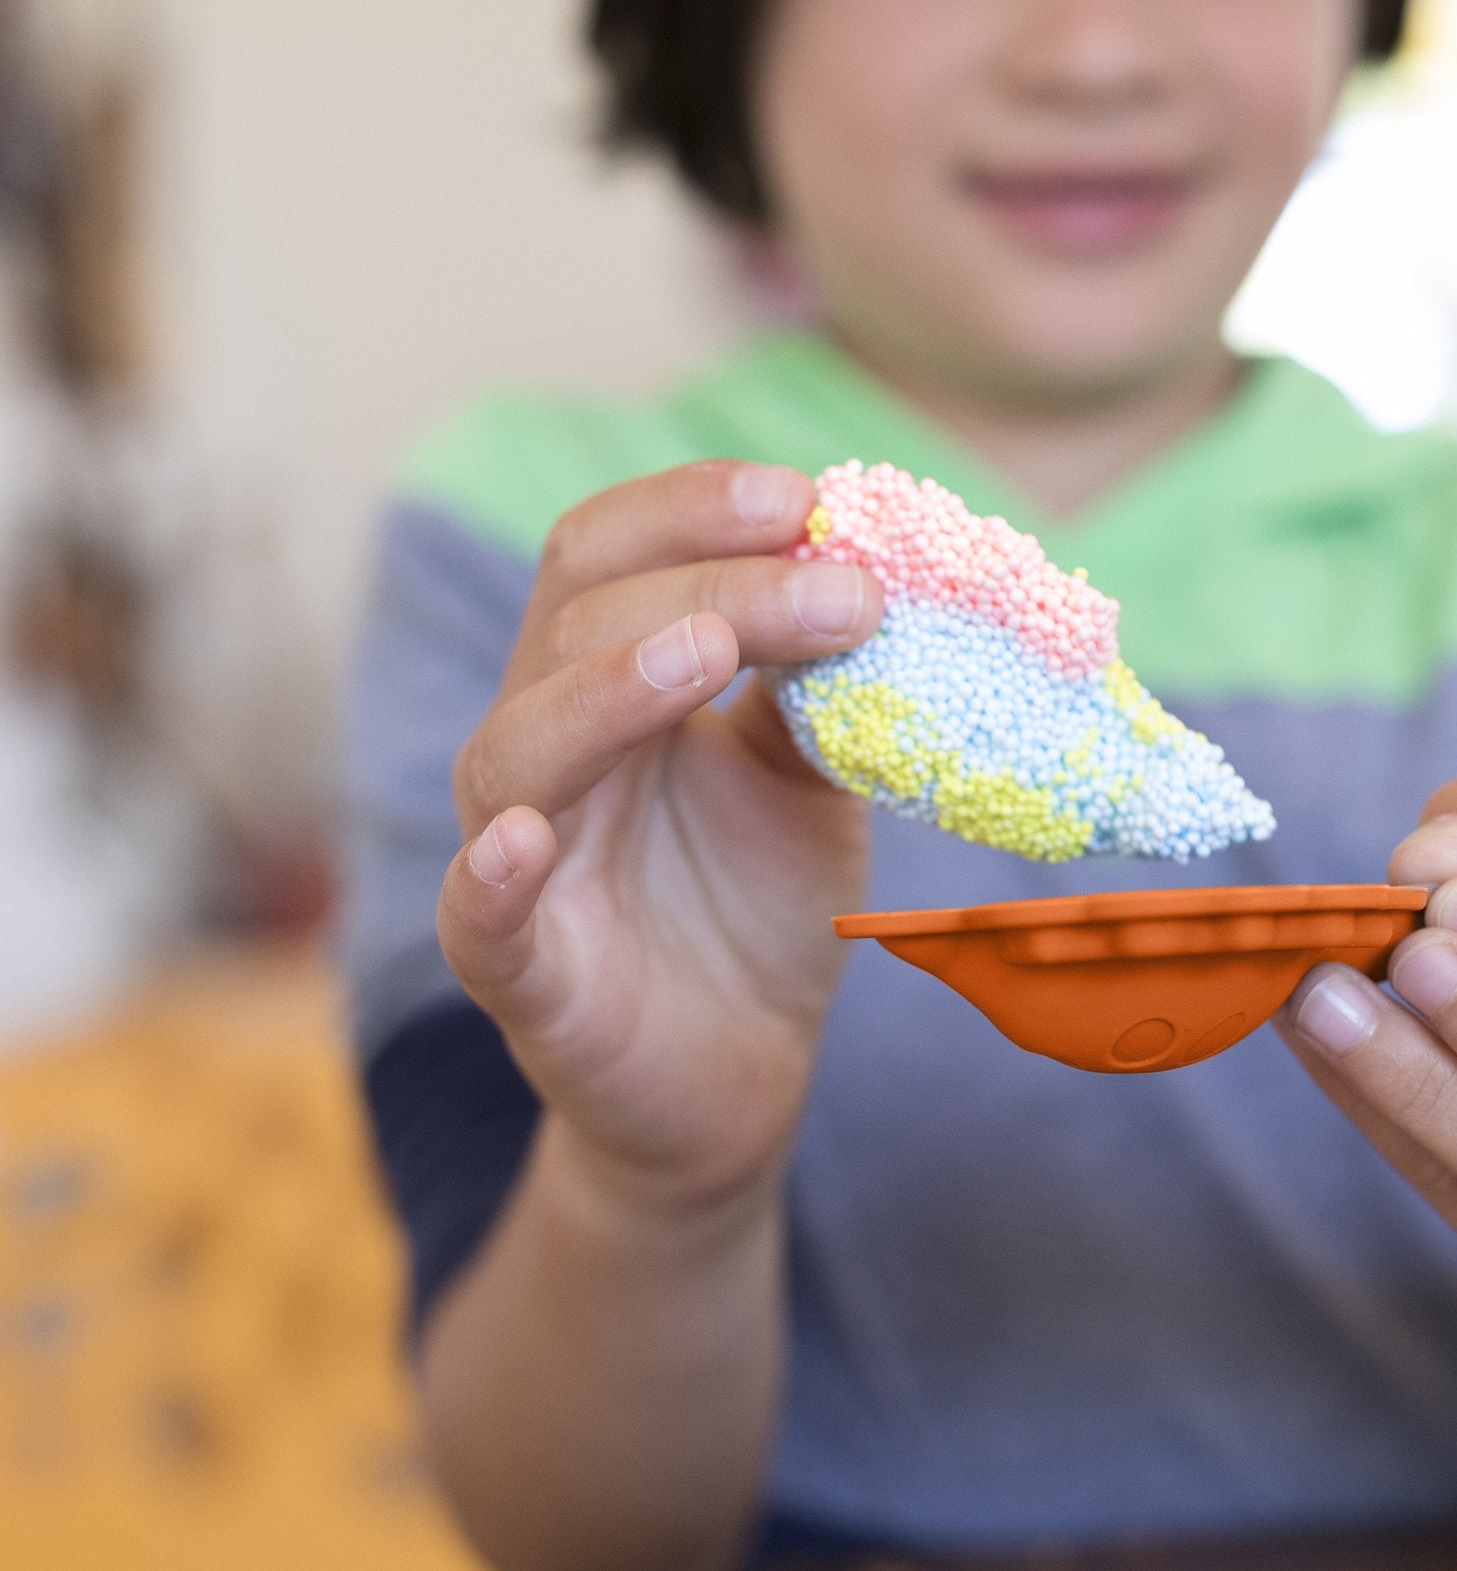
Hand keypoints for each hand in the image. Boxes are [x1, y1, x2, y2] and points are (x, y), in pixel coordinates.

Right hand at [435, 460, 882, 1209]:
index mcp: (608, 688)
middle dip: (708, 586)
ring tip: (705, 652)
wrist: (741, 1074)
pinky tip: (526, 841)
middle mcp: (549, 757)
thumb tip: (864, 574)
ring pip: (518, 748)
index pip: (610, 558)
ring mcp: (525, 865)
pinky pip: (479, 920)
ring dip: (608, 687)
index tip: (806, 496)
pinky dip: (495, 875)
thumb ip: (814, 691)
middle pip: (574, 626)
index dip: (693, 513)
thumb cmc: (756, 912)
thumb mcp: (806, 781)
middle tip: (840, 587)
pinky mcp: (523, 977)